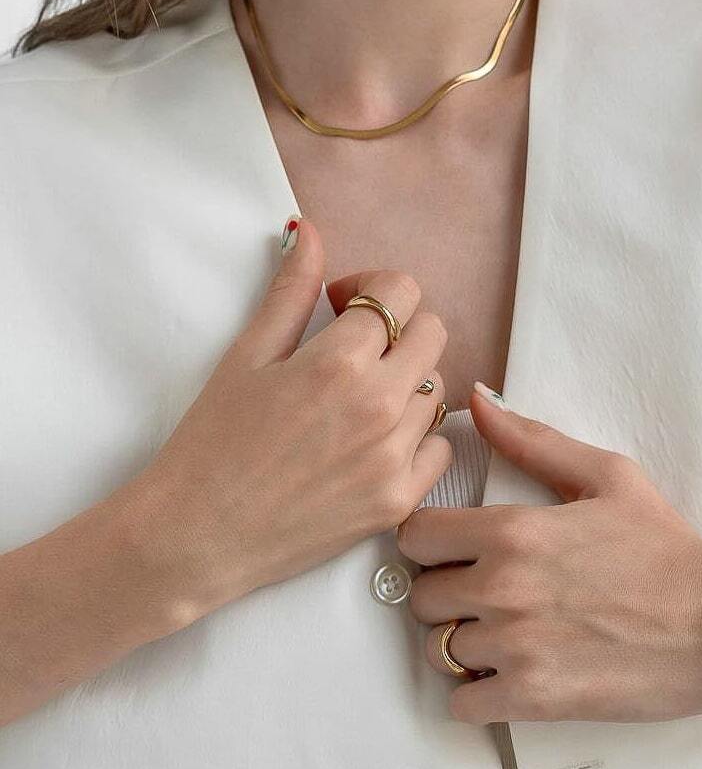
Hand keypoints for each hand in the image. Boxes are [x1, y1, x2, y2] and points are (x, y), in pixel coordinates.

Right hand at [132, 216, 454, 615]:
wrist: (195, 537)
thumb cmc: (211, 443)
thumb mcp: (246, 356)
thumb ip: (290, 290)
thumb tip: (308, 231)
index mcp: (340, 361)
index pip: (402, 290)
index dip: (372, 287)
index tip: (341, 305)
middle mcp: (379, 406)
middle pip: (433, 333)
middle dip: (398, 327)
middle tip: (355, 347)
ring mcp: (394, 457)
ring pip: (437, 390)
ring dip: (406, 382)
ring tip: (357, 398)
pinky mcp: (398, 501)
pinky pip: (440, 448)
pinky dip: (417, 438)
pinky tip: (374, 441)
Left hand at [395, 385, 701, 725]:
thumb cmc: (664, 545)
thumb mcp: (606, 474)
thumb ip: (532, 438)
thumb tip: (478, 399)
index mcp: (512, 530)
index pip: (414, 535)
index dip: (430, 541)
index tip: (456, 549)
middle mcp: (502, 587)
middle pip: (419, 597)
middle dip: (445, 594)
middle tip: (484, 594)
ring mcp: (515, 648)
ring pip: (438, 651)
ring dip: (463, 645)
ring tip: (504, 634)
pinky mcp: (533, 700)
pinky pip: (462, 705)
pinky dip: (477, 695)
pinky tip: (511, 674)